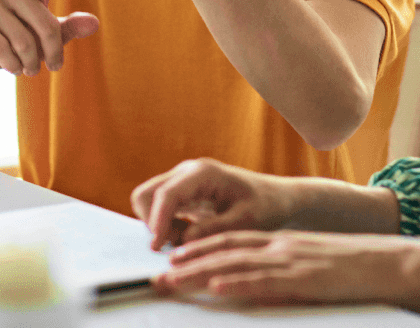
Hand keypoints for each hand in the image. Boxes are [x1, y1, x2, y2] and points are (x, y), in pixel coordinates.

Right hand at [0, 0, 98, 76]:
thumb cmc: (19, 40)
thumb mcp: (47, 35)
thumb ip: (70, 27)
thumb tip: (94, 23)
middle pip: (45, 24)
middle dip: (53, 50)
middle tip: (54, 66)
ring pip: (23, 40)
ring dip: (30, 62)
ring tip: (30, 69)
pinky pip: (1, 48)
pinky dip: (12, 65)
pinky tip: (14, 68)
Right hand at [131, 158, 295, 250]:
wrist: (272, 197)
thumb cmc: (263, 205)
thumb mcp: (246, 221)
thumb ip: (214, 229)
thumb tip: (183, 241)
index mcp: (203, 173)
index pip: (166, 194)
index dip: (158, 221)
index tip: (157, 248)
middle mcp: (187, 172)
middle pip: (146, 194)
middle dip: (154, 223)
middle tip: (179, 243)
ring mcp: (182, 180)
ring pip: (149, 202)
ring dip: (161, 225)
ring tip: (190, 237)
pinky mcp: (182, 192)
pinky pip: (160, 209)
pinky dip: (167, 226)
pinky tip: (191, 234)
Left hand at [155, 230, 419, 304]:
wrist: (387, 263)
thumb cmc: (351, 269)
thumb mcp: (310, 266)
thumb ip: (282, 273)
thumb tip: (253, 288)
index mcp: (281, 243)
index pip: (232, 241)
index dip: (201, 247)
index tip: (174, 257)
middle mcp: (280, 246)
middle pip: (226, 250)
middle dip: (190, 261)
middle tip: (159, 273)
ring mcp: (291, 260)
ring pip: (237, 263)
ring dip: (201, 271)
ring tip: (174, 278)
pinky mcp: (303, 278)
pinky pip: (264, 280)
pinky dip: (238, 282)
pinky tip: (218, 286)